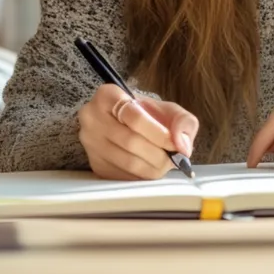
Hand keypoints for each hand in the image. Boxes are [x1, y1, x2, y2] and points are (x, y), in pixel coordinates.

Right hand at [78, 84, 198, 179]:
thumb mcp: (167, 109)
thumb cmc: (146, 115)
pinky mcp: (95, 164)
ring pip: (127, 162)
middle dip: (158, 155)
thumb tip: (183, 146)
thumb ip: (183, 121)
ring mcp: (90, 143)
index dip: (159, 134)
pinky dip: (142, 177)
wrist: (123, 124)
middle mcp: (91, 117)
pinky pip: (122, 176)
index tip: (176, 145)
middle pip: (130, 142)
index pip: (134, 117)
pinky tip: (150, 170)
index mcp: (107, 95)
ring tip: (164, 165)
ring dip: (152, 168)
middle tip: (174, 160)